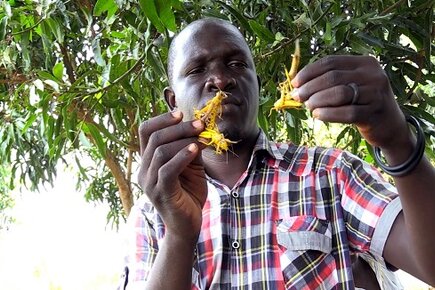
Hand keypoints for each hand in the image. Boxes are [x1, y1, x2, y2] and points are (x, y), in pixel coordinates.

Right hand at [138, 110, 206, 243]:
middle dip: (179, 127)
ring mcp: (149, 182)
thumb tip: (199, 125)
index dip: (161, 119)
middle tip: (200, 124)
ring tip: (203, 137)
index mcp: (148, 160)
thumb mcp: (191, 165)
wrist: (188, 225)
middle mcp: (143, 169)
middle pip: (154, 138)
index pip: (146, 131)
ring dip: (183, 139)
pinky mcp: (161, 193)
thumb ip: (190, 146)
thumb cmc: (189, 194)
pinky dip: (182, 156)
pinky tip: (195, 149)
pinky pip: (167, 169)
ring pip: (160, 151)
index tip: (180, 112)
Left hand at [291, 55, 408, 148]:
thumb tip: (298, 84)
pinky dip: (329, 114)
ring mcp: (376, 93)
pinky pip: (347, 112)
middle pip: (333, 77)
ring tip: (309, 106)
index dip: (309, 72)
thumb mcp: (352, 85)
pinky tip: (318, 115)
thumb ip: (331, 81)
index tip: (294, 83)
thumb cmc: (363, 103)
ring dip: (318, 100)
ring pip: (339, 93)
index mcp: (365, 63)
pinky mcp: (375, 113)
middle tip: (297, 97)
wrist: (390, 125)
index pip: (331, 62)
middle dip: (310, 87)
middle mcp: (373, 74)